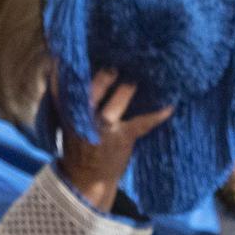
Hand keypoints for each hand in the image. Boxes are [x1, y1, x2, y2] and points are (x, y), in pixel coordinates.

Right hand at [58, 69, 174, 211]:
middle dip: (107, 74)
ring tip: (135, 80)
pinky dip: (157, 114)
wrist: (86, 181)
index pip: (66, 83)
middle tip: (116, 67)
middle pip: (95, 86)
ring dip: (129, 87)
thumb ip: (72, 99)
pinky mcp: (122, 139)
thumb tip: (76, 68)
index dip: (72, 66)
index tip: (80, 54)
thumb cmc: (80, 145)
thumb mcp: (68, 122)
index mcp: (68, 112)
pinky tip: (169, 107)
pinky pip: (142, 122)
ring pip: (119, 99)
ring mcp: (103, 128)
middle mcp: (83, 118)